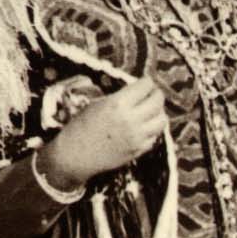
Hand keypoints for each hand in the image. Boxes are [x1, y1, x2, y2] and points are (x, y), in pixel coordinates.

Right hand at [37, 78, 166, 185]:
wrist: (74, 156)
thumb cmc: (80, 127)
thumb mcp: (96, 104)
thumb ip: (119, 98)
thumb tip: (136, 92)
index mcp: (118, 104)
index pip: (146, 85)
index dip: (146, 82)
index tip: (144, 83)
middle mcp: (131, 119)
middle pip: (158, 100)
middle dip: (156, 94)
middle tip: (151, 94)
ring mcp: (137, 137)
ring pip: (162, 119)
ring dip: (158, 112)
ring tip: (150, 111)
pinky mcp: (138, 150)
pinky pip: (155, 136)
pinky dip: (152, 130)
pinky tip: (143, 127)